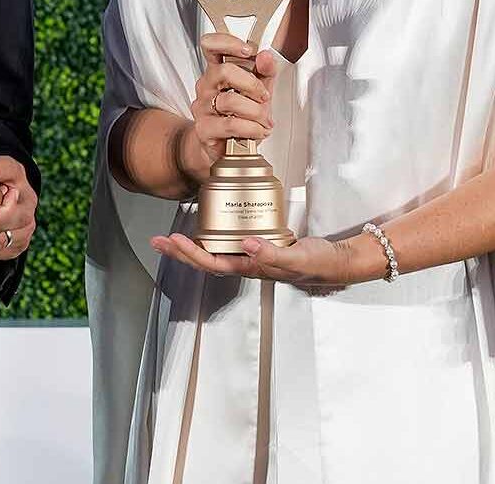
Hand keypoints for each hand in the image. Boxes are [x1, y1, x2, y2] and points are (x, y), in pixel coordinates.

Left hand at [149, 233, 375, 286]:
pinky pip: (229, 240)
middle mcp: (247, 263)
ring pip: (214, 251)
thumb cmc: (318, 263)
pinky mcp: (259, 243)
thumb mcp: (297, 258)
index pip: (213, 262)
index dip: (191, 253)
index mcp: (251, 268)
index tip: (174, 241)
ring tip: (170, 238)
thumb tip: (246, 245)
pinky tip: (206, 226)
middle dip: (180, 252)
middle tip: (158, 241)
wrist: (336, 261)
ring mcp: (251, 254)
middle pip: (206, 259)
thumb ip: (273, 254)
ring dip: (191, 246)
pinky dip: (213, 234)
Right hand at [181, 33, 279, 184]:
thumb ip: (265, 72)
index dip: (228, 43)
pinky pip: (231, 124)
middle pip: (224, 71)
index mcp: (217, 71)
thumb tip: (266, 56)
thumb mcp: (258, 91)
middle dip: (252, 84)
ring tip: (264, 121)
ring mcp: (202, 107)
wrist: (223, 146)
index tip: (249, 50)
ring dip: (255, 111)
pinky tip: (258, 131)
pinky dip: (251, 128)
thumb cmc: (239, 116)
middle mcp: (206, 86)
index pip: (211, 46)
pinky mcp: (204, 128)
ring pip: (230, 100)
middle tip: (264, 97)